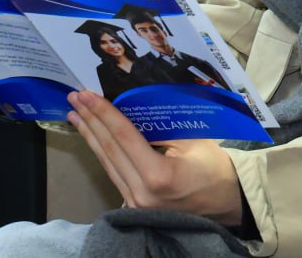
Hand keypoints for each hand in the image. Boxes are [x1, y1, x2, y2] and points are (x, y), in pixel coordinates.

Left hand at [67, 90, 242, 224]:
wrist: (227, 202)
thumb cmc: (216, 169)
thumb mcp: (192, 141)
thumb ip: (160, 129)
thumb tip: (131, 109)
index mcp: (158, 176)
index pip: (123, 137)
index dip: (103, 113)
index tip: (86, 95)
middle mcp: (141, 192)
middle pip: (109, 150)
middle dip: (90, 121)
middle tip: (74, 98)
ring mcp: (135, 203)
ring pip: (106, 163)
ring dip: (90, 137)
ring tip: (75, 115)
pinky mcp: (134, 206)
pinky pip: (113, 174)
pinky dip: (102, 153)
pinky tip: (93, 138)